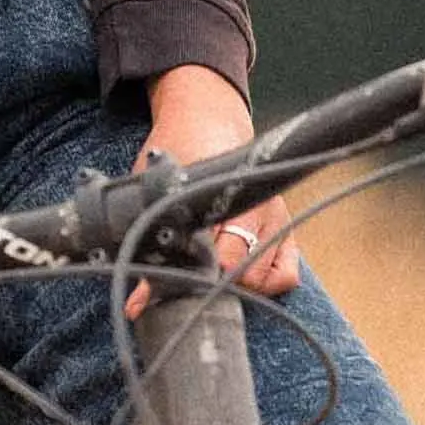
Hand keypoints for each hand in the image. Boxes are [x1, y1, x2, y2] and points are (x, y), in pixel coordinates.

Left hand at [139, 63, 299, 296]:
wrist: (208, 122)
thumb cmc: (181, 155)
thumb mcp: (156, 193)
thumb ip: (149, 248)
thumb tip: (136, 302)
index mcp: (230, 198)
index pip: (224, 259)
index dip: (200, 279)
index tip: (176, 287)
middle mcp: (260, 211)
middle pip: (247, 275)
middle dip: (217, 285)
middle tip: (191, 282)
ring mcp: (276, 221)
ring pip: (270, 280)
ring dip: (242, 287)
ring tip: (215, 277)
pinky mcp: (285, 230)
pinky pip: (288, 275)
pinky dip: (268, 284)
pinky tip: (242, 278)